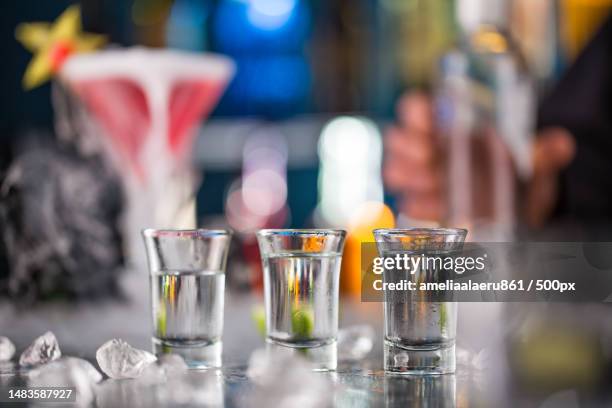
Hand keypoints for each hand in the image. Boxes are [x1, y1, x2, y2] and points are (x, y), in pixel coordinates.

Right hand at [383, 92, 575, 227]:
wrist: (507, 205)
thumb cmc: (511, 171)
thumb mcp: (530, 159)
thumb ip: (542, 151)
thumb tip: (560, 144)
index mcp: (446, 126)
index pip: (416, 109)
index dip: (415, 112)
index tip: (426, 120)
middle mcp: (425, 148)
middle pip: (397, 138)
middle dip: (408, 146)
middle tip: (428, 155)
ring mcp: (418, 176)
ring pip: (394, 169)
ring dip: (408, 175)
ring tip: (432, 184)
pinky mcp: (420, 202)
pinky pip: (407, 202)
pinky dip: (419, 204)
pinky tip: (436, 206)